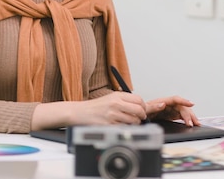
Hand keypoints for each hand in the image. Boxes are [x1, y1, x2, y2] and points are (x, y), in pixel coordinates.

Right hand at [32, 91, 147, 129]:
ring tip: (128, 122)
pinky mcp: (109, 125)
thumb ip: (125, 101)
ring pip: (134, 121)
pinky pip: (125, 128)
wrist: (80, 112)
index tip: (142, 110)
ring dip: (134, 124)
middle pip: (139, 110)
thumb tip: (141, 106)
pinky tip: (120, 126)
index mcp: (117, 96)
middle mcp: (116, 104)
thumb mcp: (111, 98)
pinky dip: (126, 129)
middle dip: (142, 116)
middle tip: (139, 118)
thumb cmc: (96, 107)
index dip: (143, 106)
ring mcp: (112, 115)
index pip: (139, 99)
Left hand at [145, 95, 199, 126]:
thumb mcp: (146, 109)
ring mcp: (171, 109)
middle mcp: (169, 104)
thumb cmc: (142, 111)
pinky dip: (187, 119)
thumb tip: (163, 104)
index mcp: (163, 101)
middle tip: (192, 123)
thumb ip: (154, 106)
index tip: (191, 104)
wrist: (139, 116)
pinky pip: (182, 116)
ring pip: (184, 111)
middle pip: (182, 107)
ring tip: (196, 124)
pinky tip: (191, 123)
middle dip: (189, 114)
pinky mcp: (172, 115)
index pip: (176, 99)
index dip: (184, 101)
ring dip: (191, 117)